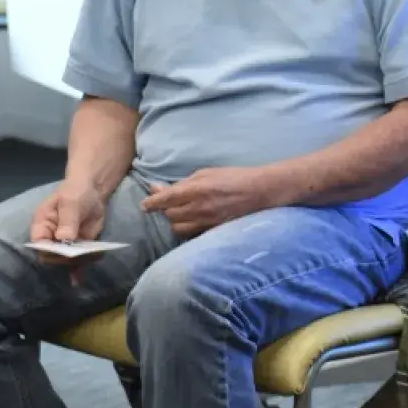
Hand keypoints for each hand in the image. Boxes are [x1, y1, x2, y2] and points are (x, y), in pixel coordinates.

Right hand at [28, 181, 107, 274]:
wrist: (93, 191)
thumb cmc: (76, 192)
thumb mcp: (71, 202)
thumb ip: (67, 220)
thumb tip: (64, 239)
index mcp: (42, 225)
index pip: (39, 244)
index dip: (49, 250)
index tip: (64, 250)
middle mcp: (50, 238)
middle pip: (52, 256)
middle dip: (66, 257)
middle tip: (84, 252)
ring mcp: (65, 244)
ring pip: (66, 261)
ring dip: (79, 262)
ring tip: (94, 255)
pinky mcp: (79, 247)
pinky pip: (77, 261)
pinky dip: (79, 270)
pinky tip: (78, 281)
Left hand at [142, 167, 277, 237]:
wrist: (261, 191)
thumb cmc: (234, 177)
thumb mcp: (207, 173)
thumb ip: (184, 183)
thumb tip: (160, 189)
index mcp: (196, 190)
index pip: (165, 199)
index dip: (151, 203)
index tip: (145, 205)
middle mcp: (199, 208)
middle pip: (169, 215)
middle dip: (166, 210)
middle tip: (168, 204)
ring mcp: (207, 222)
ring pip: (178, 229)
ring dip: (175, 221)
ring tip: (180, 214)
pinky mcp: (214, 230)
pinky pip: (192, 234)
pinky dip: (188, 228)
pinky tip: (192, 222)